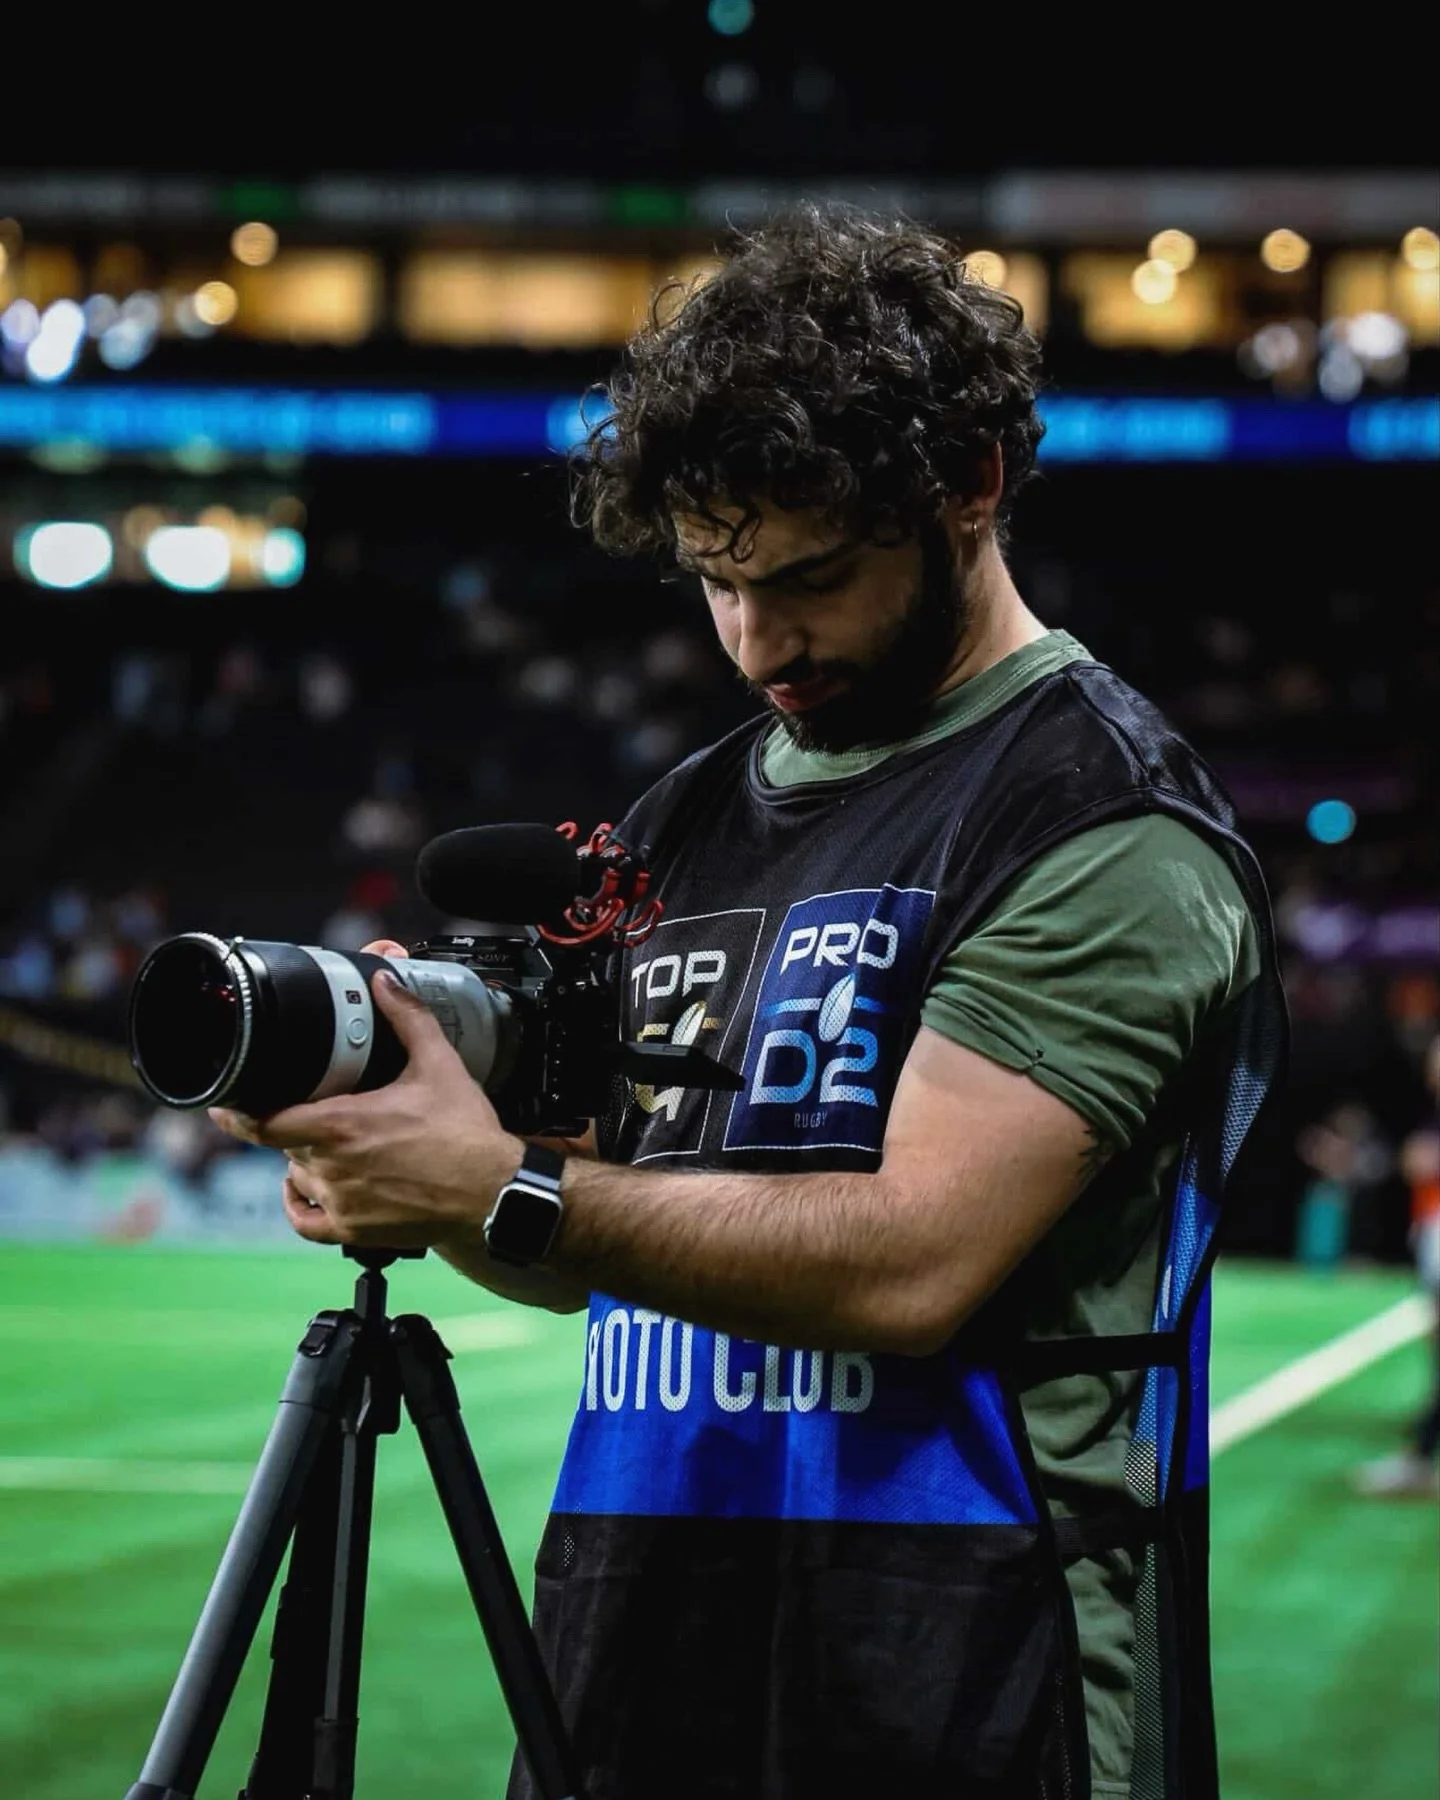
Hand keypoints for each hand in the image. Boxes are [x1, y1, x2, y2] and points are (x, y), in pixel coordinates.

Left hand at [208, 966, 523, 1249]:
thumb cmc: (466, 1133)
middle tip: (309, 1109)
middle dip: (292, 1124)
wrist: (491, 1191)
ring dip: (302, 1158)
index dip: (238, 1113)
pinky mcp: (354, 1229)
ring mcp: (341, 1202)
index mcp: (342, 1124)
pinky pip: (306, 1223)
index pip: (265, 1122)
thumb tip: (385, 983)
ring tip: (327, 1141)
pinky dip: (297, 1206)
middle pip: (284, 1143)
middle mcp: (332, 1166)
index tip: (225, 1102)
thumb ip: (406, 1018)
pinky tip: (302, 1190)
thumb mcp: (439, 1064)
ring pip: (297, 1176)